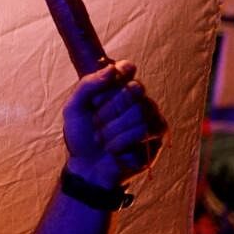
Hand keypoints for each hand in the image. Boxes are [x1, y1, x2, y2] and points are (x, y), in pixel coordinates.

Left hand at [62, 60, 166, 188]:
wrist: (88, 165)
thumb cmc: (81, 135)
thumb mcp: (74, 108)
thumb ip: (88, 85)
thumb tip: (112, 68)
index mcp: (116, 87)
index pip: (126, 68)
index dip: (119, 73)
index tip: (104, 88)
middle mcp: (137, 98)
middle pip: (134, 89)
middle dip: (109, 110)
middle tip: (96, 123)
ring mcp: (150, 114)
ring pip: (139, 112)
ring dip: (112, 131)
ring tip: (104, 140)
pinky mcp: (158, 133)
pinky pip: (143, 131)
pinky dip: (122, 141)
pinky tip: (115, 149)